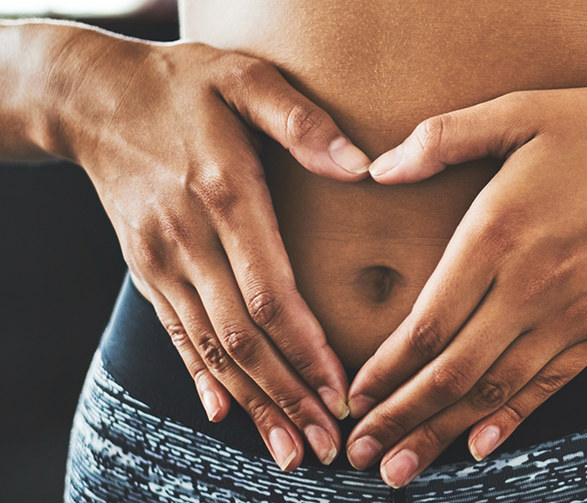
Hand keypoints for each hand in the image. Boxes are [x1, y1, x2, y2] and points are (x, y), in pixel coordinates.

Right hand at [47, 26, 370, 468]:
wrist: (92, 96)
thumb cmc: (184, 84)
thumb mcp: (244, 79)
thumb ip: (303, 123)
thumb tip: (361, 167)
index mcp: (223, 198)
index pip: (269, 295)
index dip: (306, 351)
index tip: (340, 394)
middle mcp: (188, 241)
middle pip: (243, 338)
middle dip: (288, 398)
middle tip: (326, 448)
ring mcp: (162, 261)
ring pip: (212, 348)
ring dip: (254, 404)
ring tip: (291, 451)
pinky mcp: (147, 270)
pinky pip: (177, 334)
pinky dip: (202, 376)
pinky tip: (225, 413)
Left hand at [343, 84, 586, 485]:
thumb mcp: (523, 110)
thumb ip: (445, 137)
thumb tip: (378, 169)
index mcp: (496, 235)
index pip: (426, 324)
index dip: (383, 371)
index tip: (351, 399)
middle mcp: (528, 288)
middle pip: (451, 372)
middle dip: (399, 419)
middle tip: (358, 456)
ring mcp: (571, 316)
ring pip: (495, 391)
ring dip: (442, 434)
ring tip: (402, 471)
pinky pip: (549, 386)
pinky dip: (511, 420)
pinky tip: (480, 446)